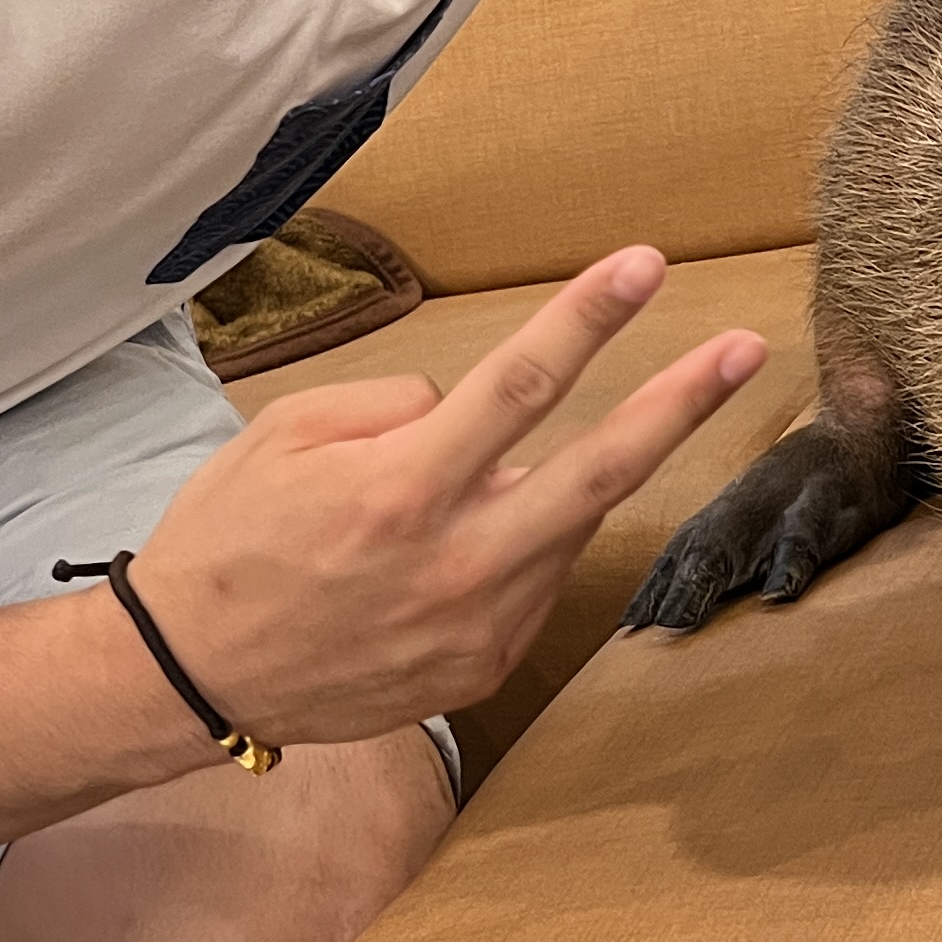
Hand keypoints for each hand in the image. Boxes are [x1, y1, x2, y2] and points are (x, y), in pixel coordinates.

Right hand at [114, 247, 766, 749]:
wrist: (193, 677)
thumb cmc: (230, 539)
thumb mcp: (284, 434)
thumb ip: (393, 406)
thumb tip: (466, 409)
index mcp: (402, 489)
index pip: (521, 383)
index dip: (590, 316)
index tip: (646, 264)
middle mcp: (456, 562)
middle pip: (600, 470)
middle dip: (682, 404)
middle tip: (748, 351)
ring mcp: (478, 624)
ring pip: (568, 527)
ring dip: (569, 483)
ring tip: (490, 476)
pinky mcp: (482, 668)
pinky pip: (530, 581)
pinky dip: (520, 545)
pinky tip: (460, 547)